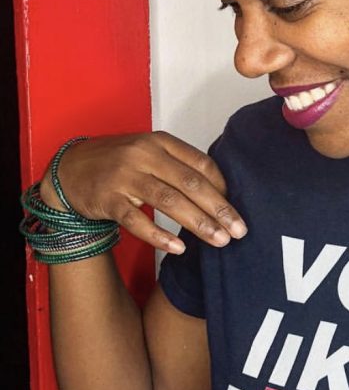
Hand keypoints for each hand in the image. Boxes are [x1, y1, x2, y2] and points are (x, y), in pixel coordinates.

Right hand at [38, 132, 246, 253]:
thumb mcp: (150, 153)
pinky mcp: (108, 199)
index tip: (236, 208)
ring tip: (219, 240)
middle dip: (219, 209)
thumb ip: (180, 166)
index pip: (201, 164)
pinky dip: (159, 236)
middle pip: (191, 183)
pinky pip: (137, 221)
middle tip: (239, 230)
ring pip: (169, 201)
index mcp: (160, 141)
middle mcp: (144, 155)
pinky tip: (179, 248)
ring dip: (198, 223)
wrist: (69, 170)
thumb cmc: (119, 163)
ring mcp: (125, 176)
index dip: (223, 187)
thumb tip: (221, 193)